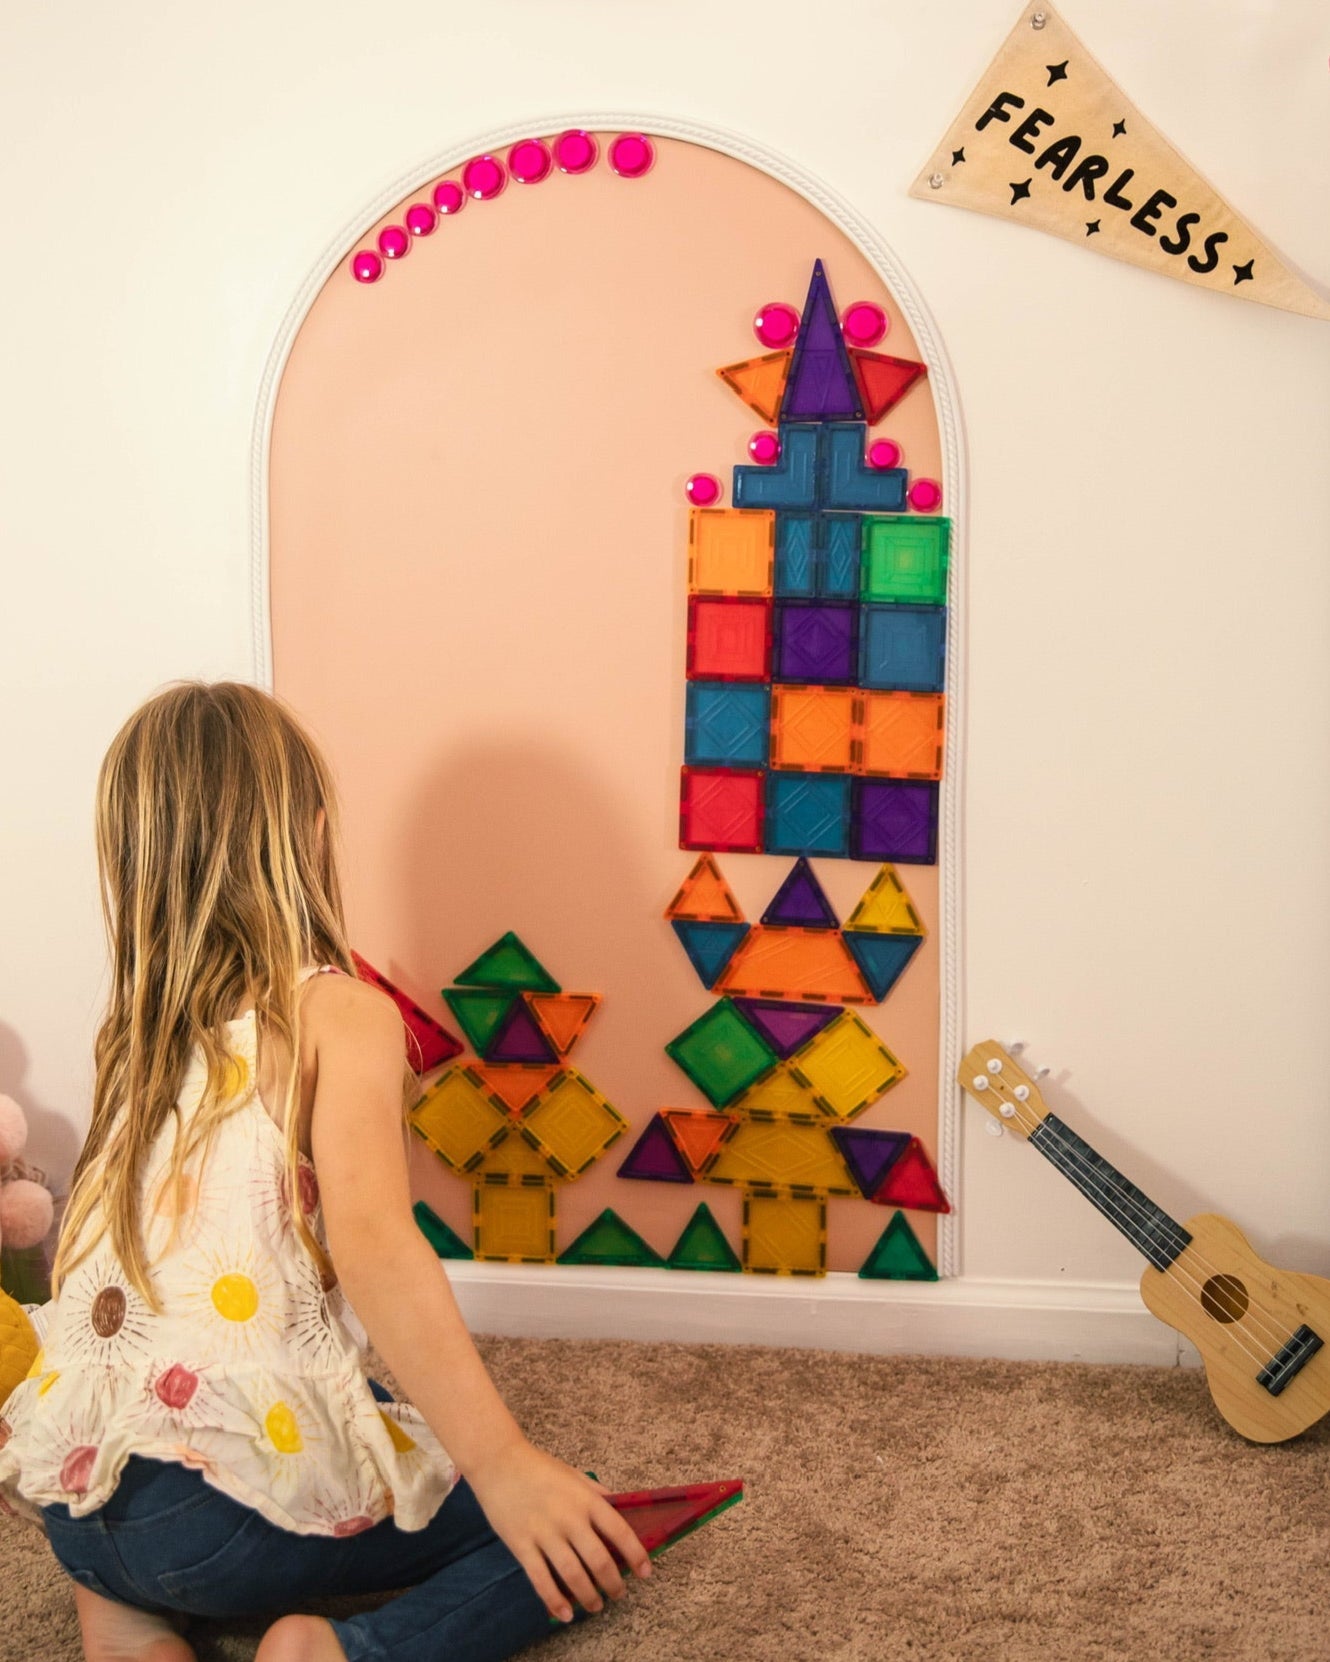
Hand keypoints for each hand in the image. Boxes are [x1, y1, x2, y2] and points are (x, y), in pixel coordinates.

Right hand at [466, 1438, 652, 1622]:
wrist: (499, 1462)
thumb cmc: (539, 1468)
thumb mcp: (574, 1475)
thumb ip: (596, 1494)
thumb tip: (619, 1512)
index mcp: (586, 1499)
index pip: (619, 1531)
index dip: (636, 1554)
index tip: (645, 1572)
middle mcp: (569, 1517)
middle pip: (598, 1559)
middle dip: (613, 1583)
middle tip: (619, 1594)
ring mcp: (544, 1532)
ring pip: (572, 1574)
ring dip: (588, 1596)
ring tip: (596, 1606)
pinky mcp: (521, 1544)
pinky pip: (541, 1579)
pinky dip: (555, 1600)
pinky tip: (565, 1613)